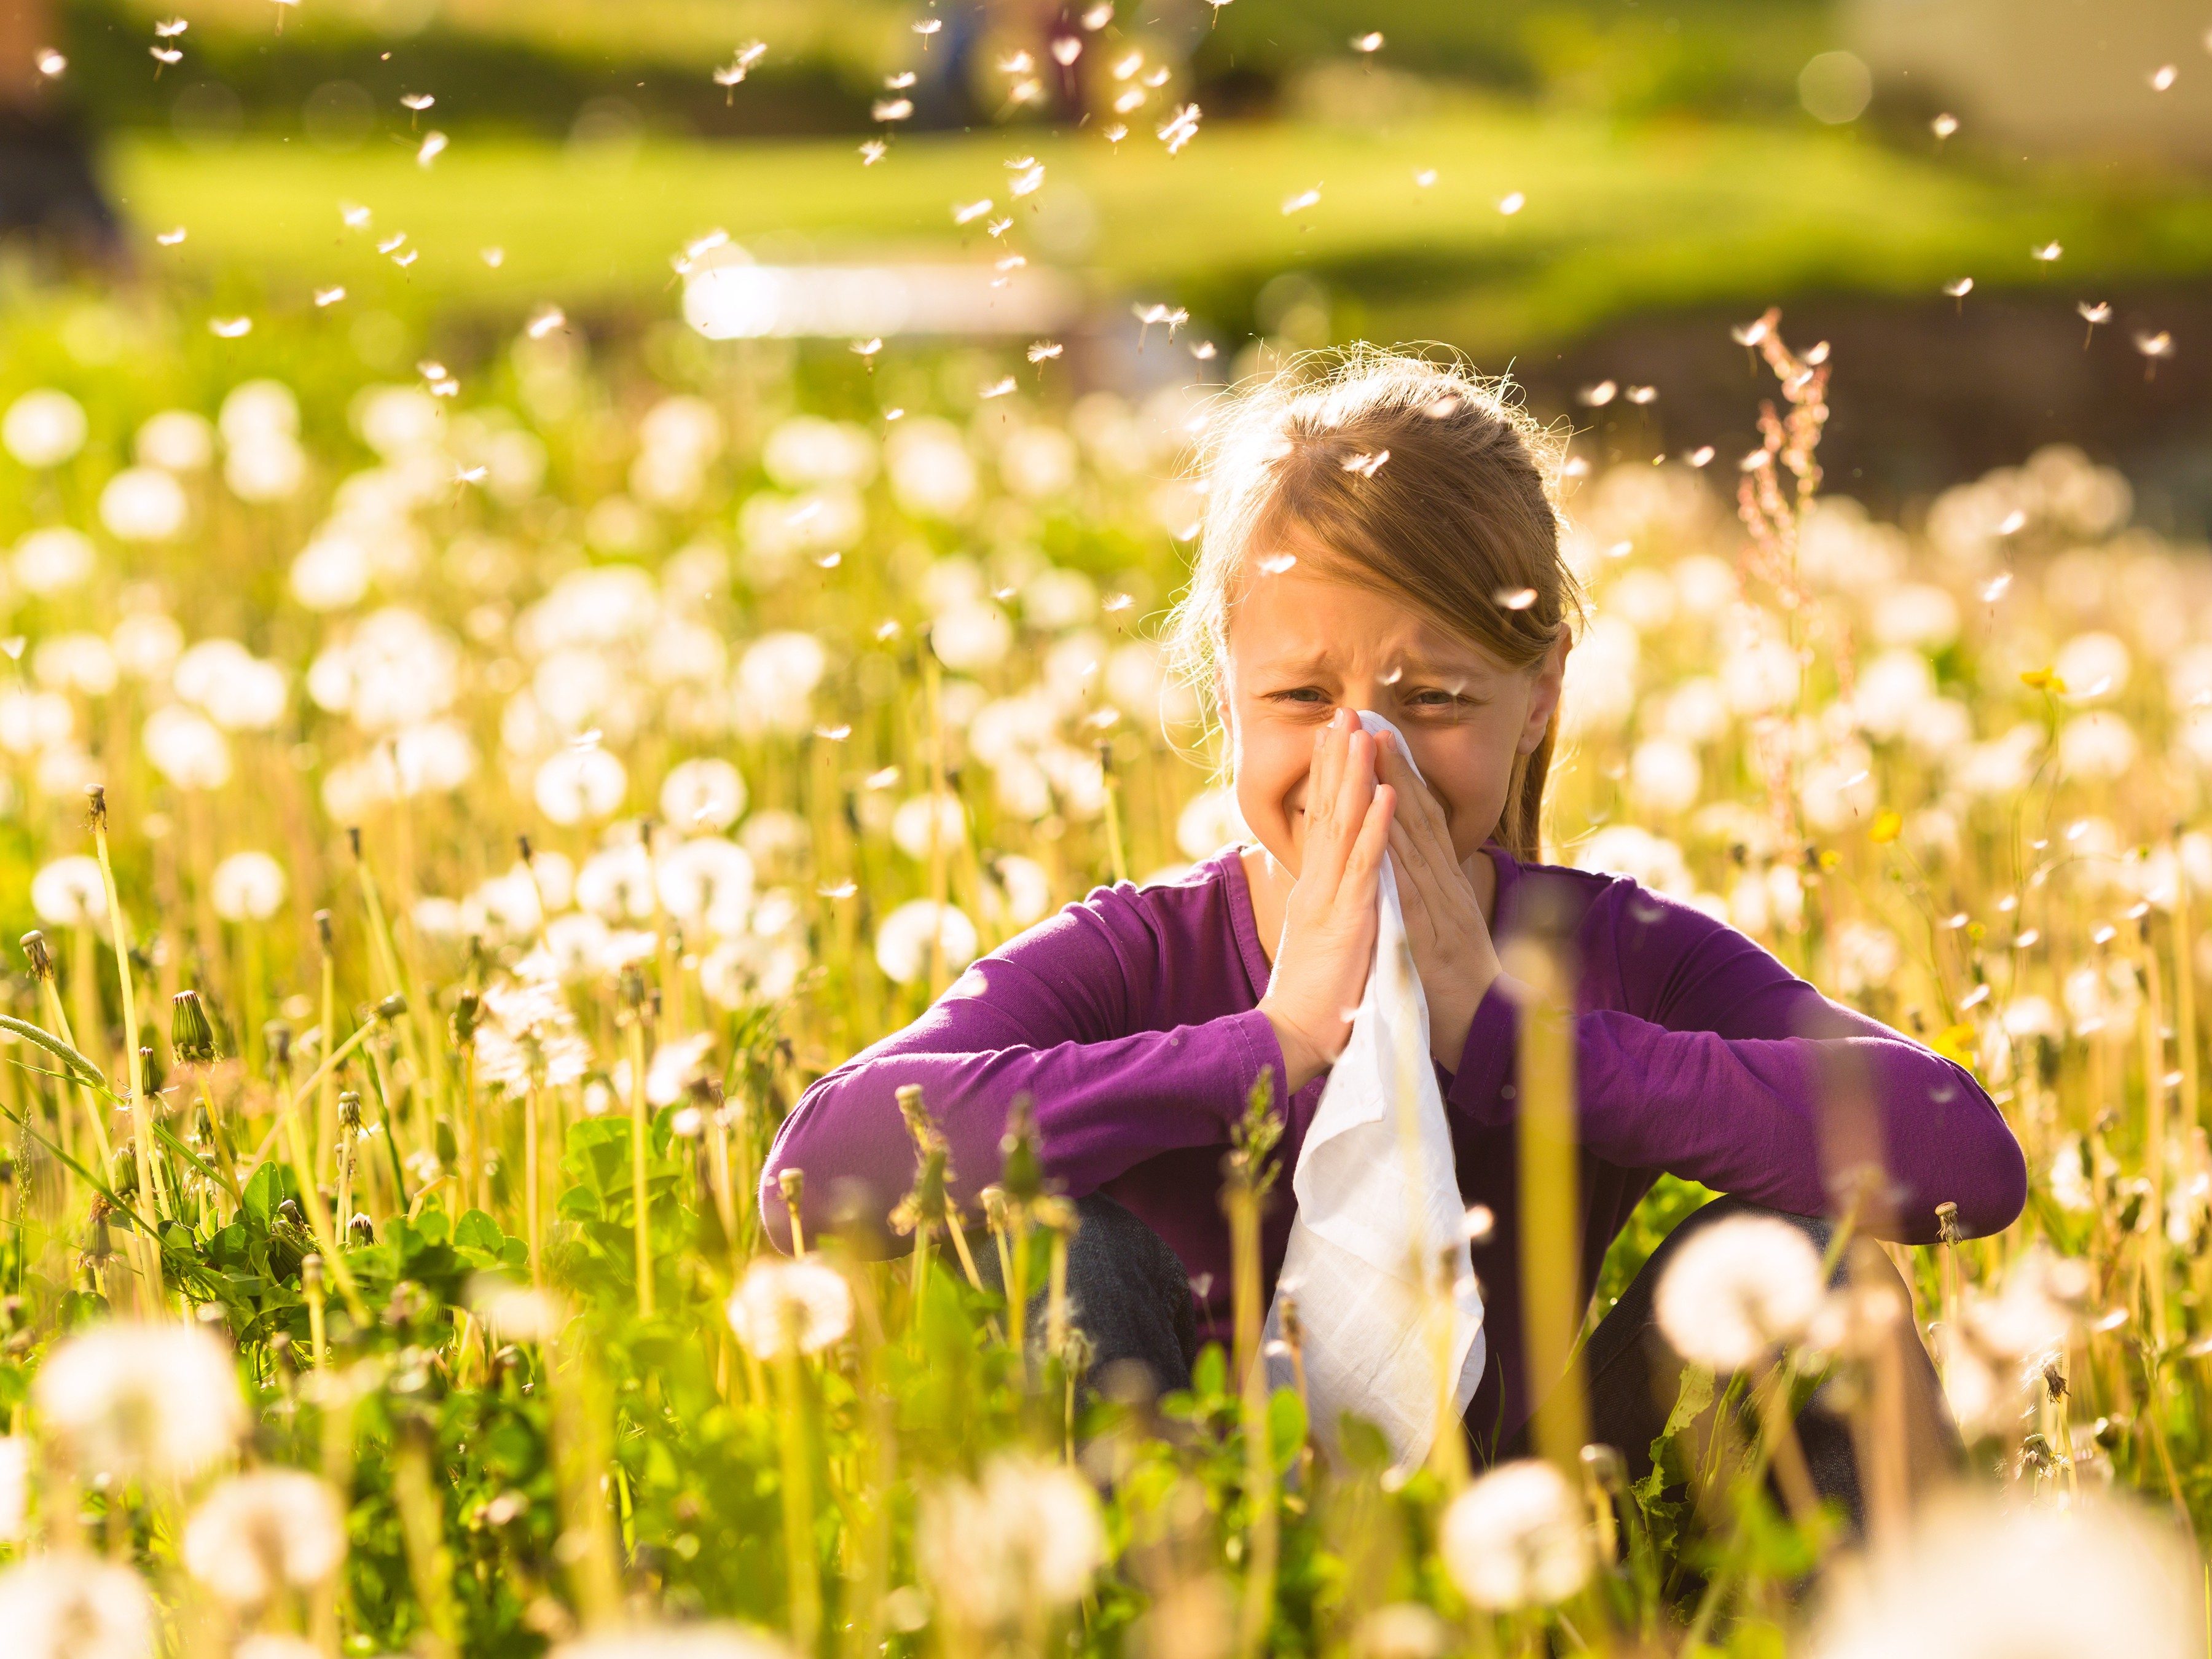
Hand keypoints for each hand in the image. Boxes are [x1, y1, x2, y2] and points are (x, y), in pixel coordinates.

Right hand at [1258, 708, 1396, 1092]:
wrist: (1294, 1037)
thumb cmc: (1314, 998)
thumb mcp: (1320, 940)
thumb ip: (1324, 907)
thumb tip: (1326, 885)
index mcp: (1314, 889)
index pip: (1320, 821)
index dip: (1328, 777)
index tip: (1335, 738)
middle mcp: (1317, 885)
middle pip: (1327, 810)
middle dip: (1336, 760)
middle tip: (1343, 713)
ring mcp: (1331, 898)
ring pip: (1344, 825)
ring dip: (1354, 776)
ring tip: (1363, 733)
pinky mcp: (1349, 918)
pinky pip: (1366, 865)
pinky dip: (1376, 826)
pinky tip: (1386, 793)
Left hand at [1375, 729, 1502, 1070]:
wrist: (1488, 1034)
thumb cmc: (1458, 988)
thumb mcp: (1443, 932)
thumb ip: (1430, 899)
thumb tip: (1415, 872)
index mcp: (1444, 885)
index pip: (1420, 820)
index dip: (1400, 776)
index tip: (1378, 736)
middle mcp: (1444, 885)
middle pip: (1416, 814)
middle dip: (1392, 765)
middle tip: (1368, 718)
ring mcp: (1438, 906)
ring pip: (1413, 837)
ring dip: (1392, 788)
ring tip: (1371, 745)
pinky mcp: (1428, 933)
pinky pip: (1409, 884)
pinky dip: (1396, 848)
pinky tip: (1383, 816)